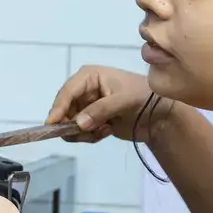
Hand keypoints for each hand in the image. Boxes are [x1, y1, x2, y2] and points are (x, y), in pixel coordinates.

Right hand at [47, 65, 174, 143]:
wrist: (160, 115)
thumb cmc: (144, 97)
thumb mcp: (123, 100)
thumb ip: (100, 110)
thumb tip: (78, 124)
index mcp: (90, 76)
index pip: (68, 91)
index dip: (58, 108)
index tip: (51, 124)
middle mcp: (85, 90)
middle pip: (65, 110)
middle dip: (74, 124)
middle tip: (88, 132)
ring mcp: (88, 106)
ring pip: (71, 124)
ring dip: (84, 132)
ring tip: (103, 130)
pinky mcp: (93, 120)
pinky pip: (80, 133)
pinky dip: (91, 136)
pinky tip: (107, 131)